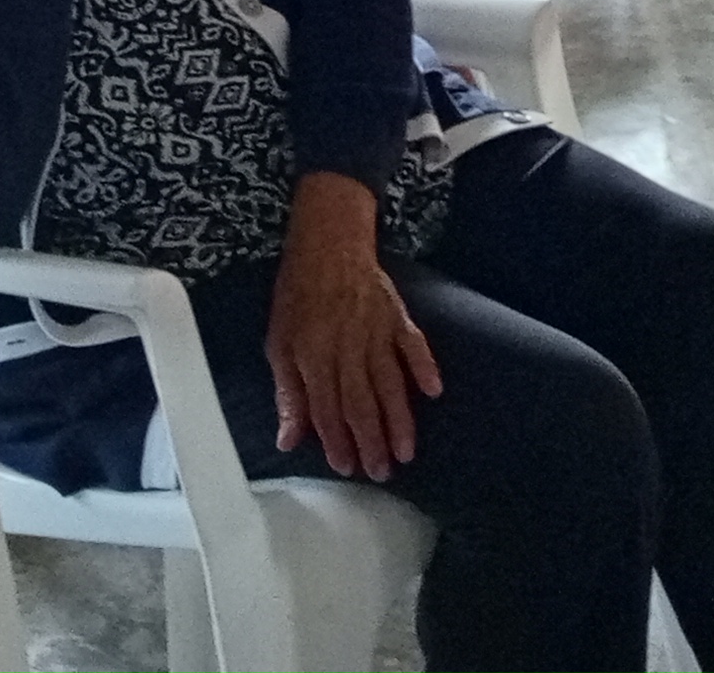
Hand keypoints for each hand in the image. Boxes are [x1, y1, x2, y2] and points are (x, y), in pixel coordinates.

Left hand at [266, 178, 439, 477]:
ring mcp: (374, 328)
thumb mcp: (278, 343)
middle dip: (371, 440)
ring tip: (406, 451)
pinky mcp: (396, 314)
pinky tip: (434, 392)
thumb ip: (287, 393)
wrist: (327, 242)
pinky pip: (413, 343)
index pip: (326, 406)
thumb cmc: (297, 296)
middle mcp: (345, 344)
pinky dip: (425, 366)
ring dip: (399, 418)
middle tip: (382, 472)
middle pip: (360, 400)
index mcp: (312, 353)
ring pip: (389, 381)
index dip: (337, 439)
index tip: (347, 467)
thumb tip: (287, 439)